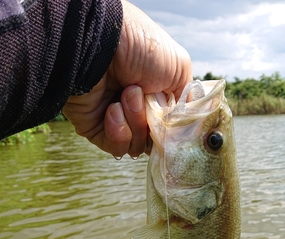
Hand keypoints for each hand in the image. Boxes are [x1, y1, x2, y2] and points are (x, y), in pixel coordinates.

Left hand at [63, 1, 191, 157]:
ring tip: (126, 95)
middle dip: (153, 123)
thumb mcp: (179, 68)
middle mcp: (136, 110)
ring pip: (137, 146)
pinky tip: (113, 110)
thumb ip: (188, 100)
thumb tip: (185, 126)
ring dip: (135, 123)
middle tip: (146, 97)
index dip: (173, 127)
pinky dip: (119, 132)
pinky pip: (117, 147)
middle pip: (155, 141)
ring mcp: (116, 121)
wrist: (99, 44)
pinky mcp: (96, 129)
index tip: (173, 118)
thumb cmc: (141, 49)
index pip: (170, 127)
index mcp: (156, 95)